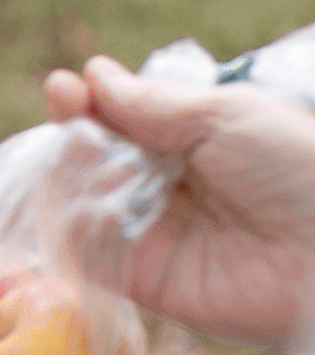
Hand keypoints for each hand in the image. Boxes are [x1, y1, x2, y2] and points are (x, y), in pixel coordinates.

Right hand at [45, 55, 314, 345]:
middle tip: (74, 124)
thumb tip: (93, 75)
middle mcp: (161, 185)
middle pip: (88, 160)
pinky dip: (79, 230)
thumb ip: (152, 103)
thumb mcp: (225, 115)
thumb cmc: (294, 169)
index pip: (117, 120)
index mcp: (187, 140)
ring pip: (78, 204)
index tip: (63, 87)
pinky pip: (87, 255)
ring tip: (99, 167)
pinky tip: (97, 210)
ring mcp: (147, 233)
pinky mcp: (139, 280)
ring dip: (74, 181)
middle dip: (72, 139)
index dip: (85, 104)